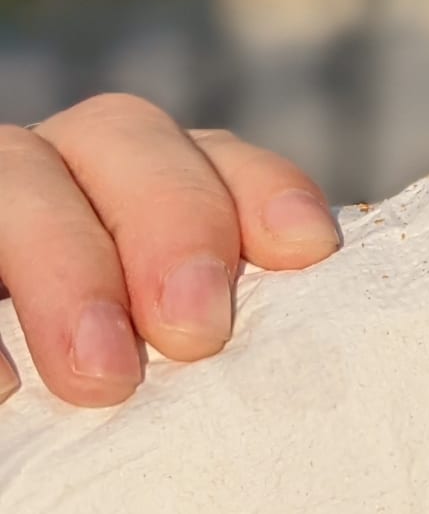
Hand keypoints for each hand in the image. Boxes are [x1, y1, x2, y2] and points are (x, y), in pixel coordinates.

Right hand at [0, 96, 341, 406]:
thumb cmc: (122, 363)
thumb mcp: (175, 328)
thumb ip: (226, 307)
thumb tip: (305, 348)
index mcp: (149, 173)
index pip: (218, 153)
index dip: (266, 190)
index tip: (306, 251)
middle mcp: (69, 160)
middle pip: (122, 134)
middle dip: (172, 220)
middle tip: (198, 330)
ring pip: (18, 174)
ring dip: (68, 268)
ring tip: (102, 373)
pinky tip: (3, 385)